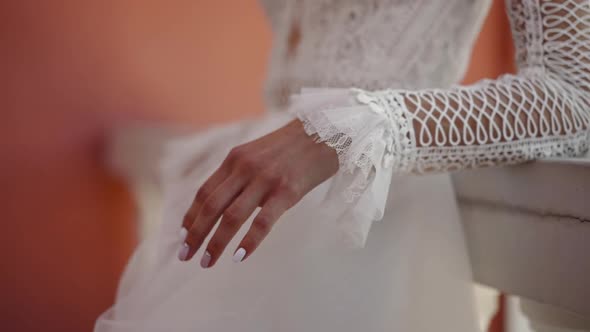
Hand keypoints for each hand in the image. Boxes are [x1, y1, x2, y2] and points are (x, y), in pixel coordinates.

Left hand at [177, 119, 338, 267]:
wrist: (327, 131)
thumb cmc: (293, 147)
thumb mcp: (258, 154)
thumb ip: (240, 175)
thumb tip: (226, 205)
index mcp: (235, 158)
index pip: (204, 192)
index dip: (191, 216)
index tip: (182, 236)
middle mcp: (244, 168)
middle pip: (211, 206)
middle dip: (195, 234)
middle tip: (184, 255)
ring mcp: (265, 179)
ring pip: (231, 216)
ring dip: (215, 242)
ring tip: (206, 262)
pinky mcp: (286, 191)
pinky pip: (263, 222)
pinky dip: (249, 241)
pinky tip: (239, 257)